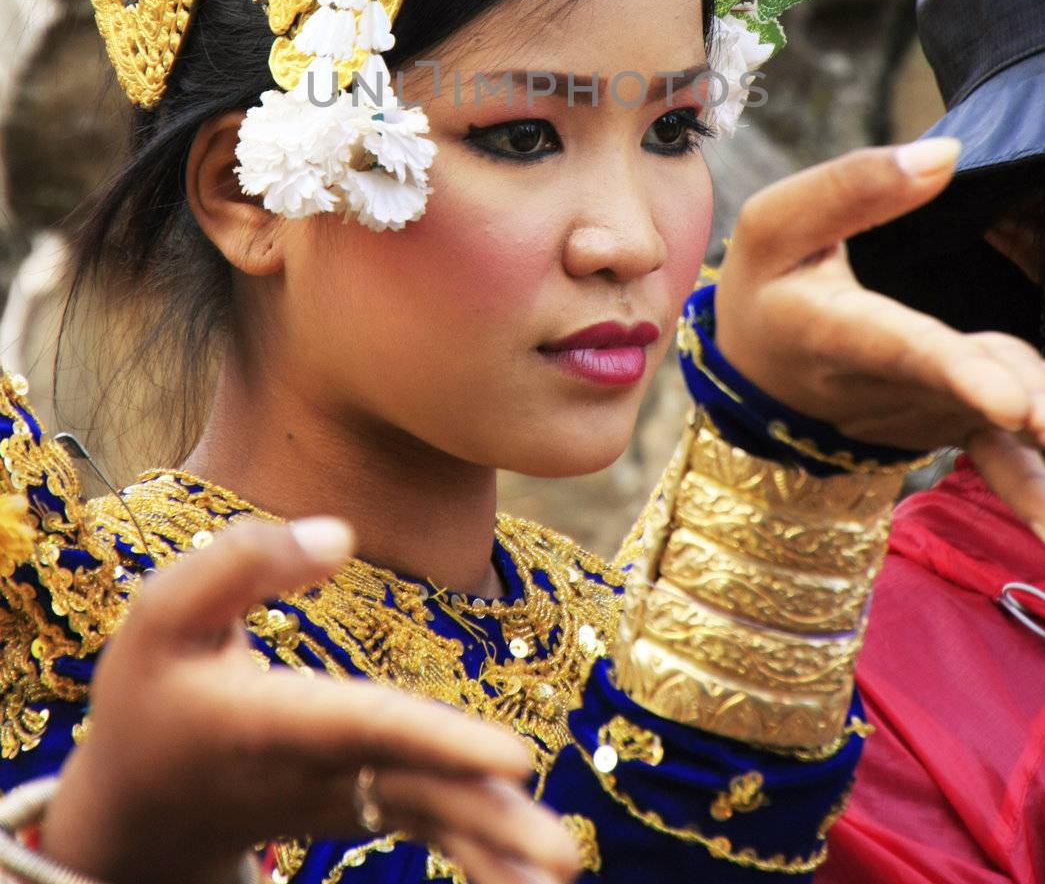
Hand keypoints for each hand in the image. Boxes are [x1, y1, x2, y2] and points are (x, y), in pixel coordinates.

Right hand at [42, 517, 579, 883]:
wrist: (139, 808)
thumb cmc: (154, 691)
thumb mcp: (165, 610)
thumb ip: (240, 562)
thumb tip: (339, 534)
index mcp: (271, 721)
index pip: (365, 726)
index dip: (435, 738)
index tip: (512, 757)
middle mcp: (317, 770)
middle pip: (416, 788)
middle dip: (489, 819)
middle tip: (564, 858)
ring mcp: (345, 797)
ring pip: (430, 818)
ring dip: (500, 847)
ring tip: (566, 872)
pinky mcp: (364, 805)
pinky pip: (427, 829)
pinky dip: (480, 854)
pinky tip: (533, 880)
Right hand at [715, 139, 1044, 547]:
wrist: (756, 371)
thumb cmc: (767, 285)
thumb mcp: (776, 222)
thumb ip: (854, 184)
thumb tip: (946, 153)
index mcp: (833, 329)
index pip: (898, 345)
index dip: (954, 372)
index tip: (1009, 401)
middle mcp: (880, 385)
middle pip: (959, 391)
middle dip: (1015, 406)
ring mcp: (921, 410)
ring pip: (990, 411)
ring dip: (1040, 427)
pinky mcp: (948, 421)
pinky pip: (992, 456)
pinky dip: (1026, 485)